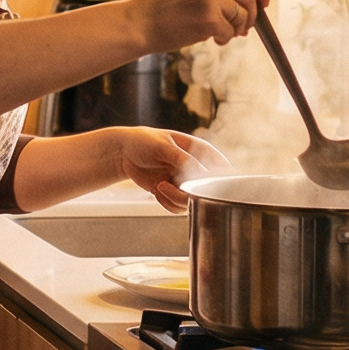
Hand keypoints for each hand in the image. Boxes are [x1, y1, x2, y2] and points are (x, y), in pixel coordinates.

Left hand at [112, 128, 229, 211]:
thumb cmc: (146, 141)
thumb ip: (183, 160)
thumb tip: (202, 174)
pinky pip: (179, 208)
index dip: (220, 182)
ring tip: (160, 186)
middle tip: (172, 185)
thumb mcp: (164, 147)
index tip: (204, 187)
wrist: (125, 151)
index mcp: (202, 152)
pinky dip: (168, 203)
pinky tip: (157, 191)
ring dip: (175, 198)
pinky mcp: (175, 193)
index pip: (223, 170)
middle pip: (209, 192)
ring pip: (194, 203)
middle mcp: (198, 169)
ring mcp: (187, 183)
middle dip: (191, 194)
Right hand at [129, 0, 270, 53]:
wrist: (140, 22)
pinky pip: (230, 31)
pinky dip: (223, 38)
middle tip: (242, 26)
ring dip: (236, 28)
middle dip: (251, 15)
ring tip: (220, 32)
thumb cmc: (165, 5)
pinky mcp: (208, 17)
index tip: (264, 1)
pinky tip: (210, 37)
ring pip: (243, 15)